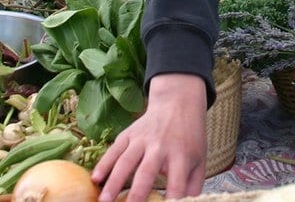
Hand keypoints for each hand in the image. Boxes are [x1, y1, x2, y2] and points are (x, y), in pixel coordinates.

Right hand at [92, 74, 207, 201]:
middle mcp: (160, 147)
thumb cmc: (189, 138)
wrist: (178, 103)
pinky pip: (114, 150)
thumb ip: (193, 186)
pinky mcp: (129, 133)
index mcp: (182, 155)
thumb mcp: (199, 160)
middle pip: (146, 171)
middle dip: (136, 192)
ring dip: (114, 182)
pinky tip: (95, 179)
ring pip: (125, 161)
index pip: (177, 182)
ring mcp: (142, 139)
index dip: (171, 198)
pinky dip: (104, 164)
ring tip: (104, 201)